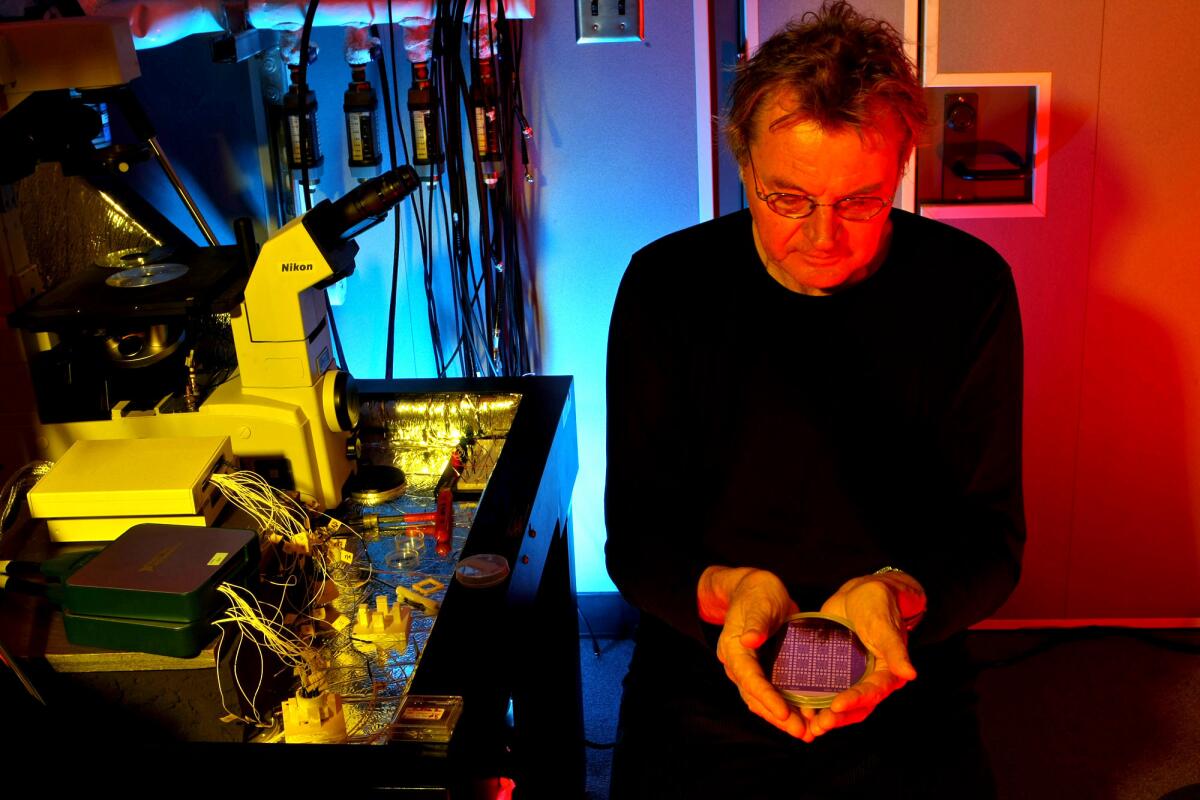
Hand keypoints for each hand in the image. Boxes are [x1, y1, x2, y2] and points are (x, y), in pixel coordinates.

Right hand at [697, 566, 809, 739]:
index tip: (784, 713)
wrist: (755, 589)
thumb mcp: (759, 602)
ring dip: (783, 718)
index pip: (749, 678)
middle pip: (755, 697)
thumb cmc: (757, 592)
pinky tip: (807, 717)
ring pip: (763, 701)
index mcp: (734, 649)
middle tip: (802, 732)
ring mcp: (751, 669)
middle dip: (778, 717)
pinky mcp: (765, 669)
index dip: (766, 697)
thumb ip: (756, 621)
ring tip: (806, 732)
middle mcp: (739, 664)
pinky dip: (788, 706)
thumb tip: (749, 640)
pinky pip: (773, 693)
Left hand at [804, 571, 926, 736]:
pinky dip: (815, 700)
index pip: (872, 692)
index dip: (855, 701)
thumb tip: (910, 674)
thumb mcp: (884, 625)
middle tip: (819, 725)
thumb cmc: (878, 603)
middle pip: (857, 706)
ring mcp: (852, 677)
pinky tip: (799, 707)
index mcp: (887, 673)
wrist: (860, 592)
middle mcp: (870, 679)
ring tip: (809, 725)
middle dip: (838, 717)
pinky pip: (827, 689)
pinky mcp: (836, 670)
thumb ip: (895, 650)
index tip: (836, 706)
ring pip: (841, 703)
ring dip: (826, 715)